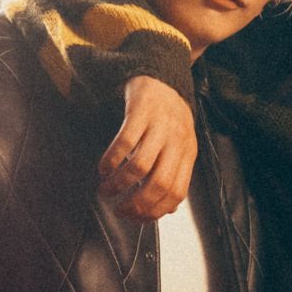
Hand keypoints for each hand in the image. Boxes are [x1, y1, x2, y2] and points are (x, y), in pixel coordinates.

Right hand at [98, 76, 197, 218]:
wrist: (163, 74)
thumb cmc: (169, 116)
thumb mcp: (181, 145)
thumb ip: (176, 175)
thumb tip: (169, 210)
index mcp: (188, 153)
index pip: (176, 193)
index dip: (155, 211)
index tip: (136, 218)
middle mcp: (176, 141)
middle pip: (158, 184)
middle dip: (136, 203)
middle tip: (119, 210)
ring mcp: (159, 126)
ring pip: (140, 166)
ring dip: (120, 184)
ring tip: (106, 190)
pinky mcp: (140, 111)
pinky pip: (125, 142)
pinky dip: (111, 160)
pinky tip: (103, 168)